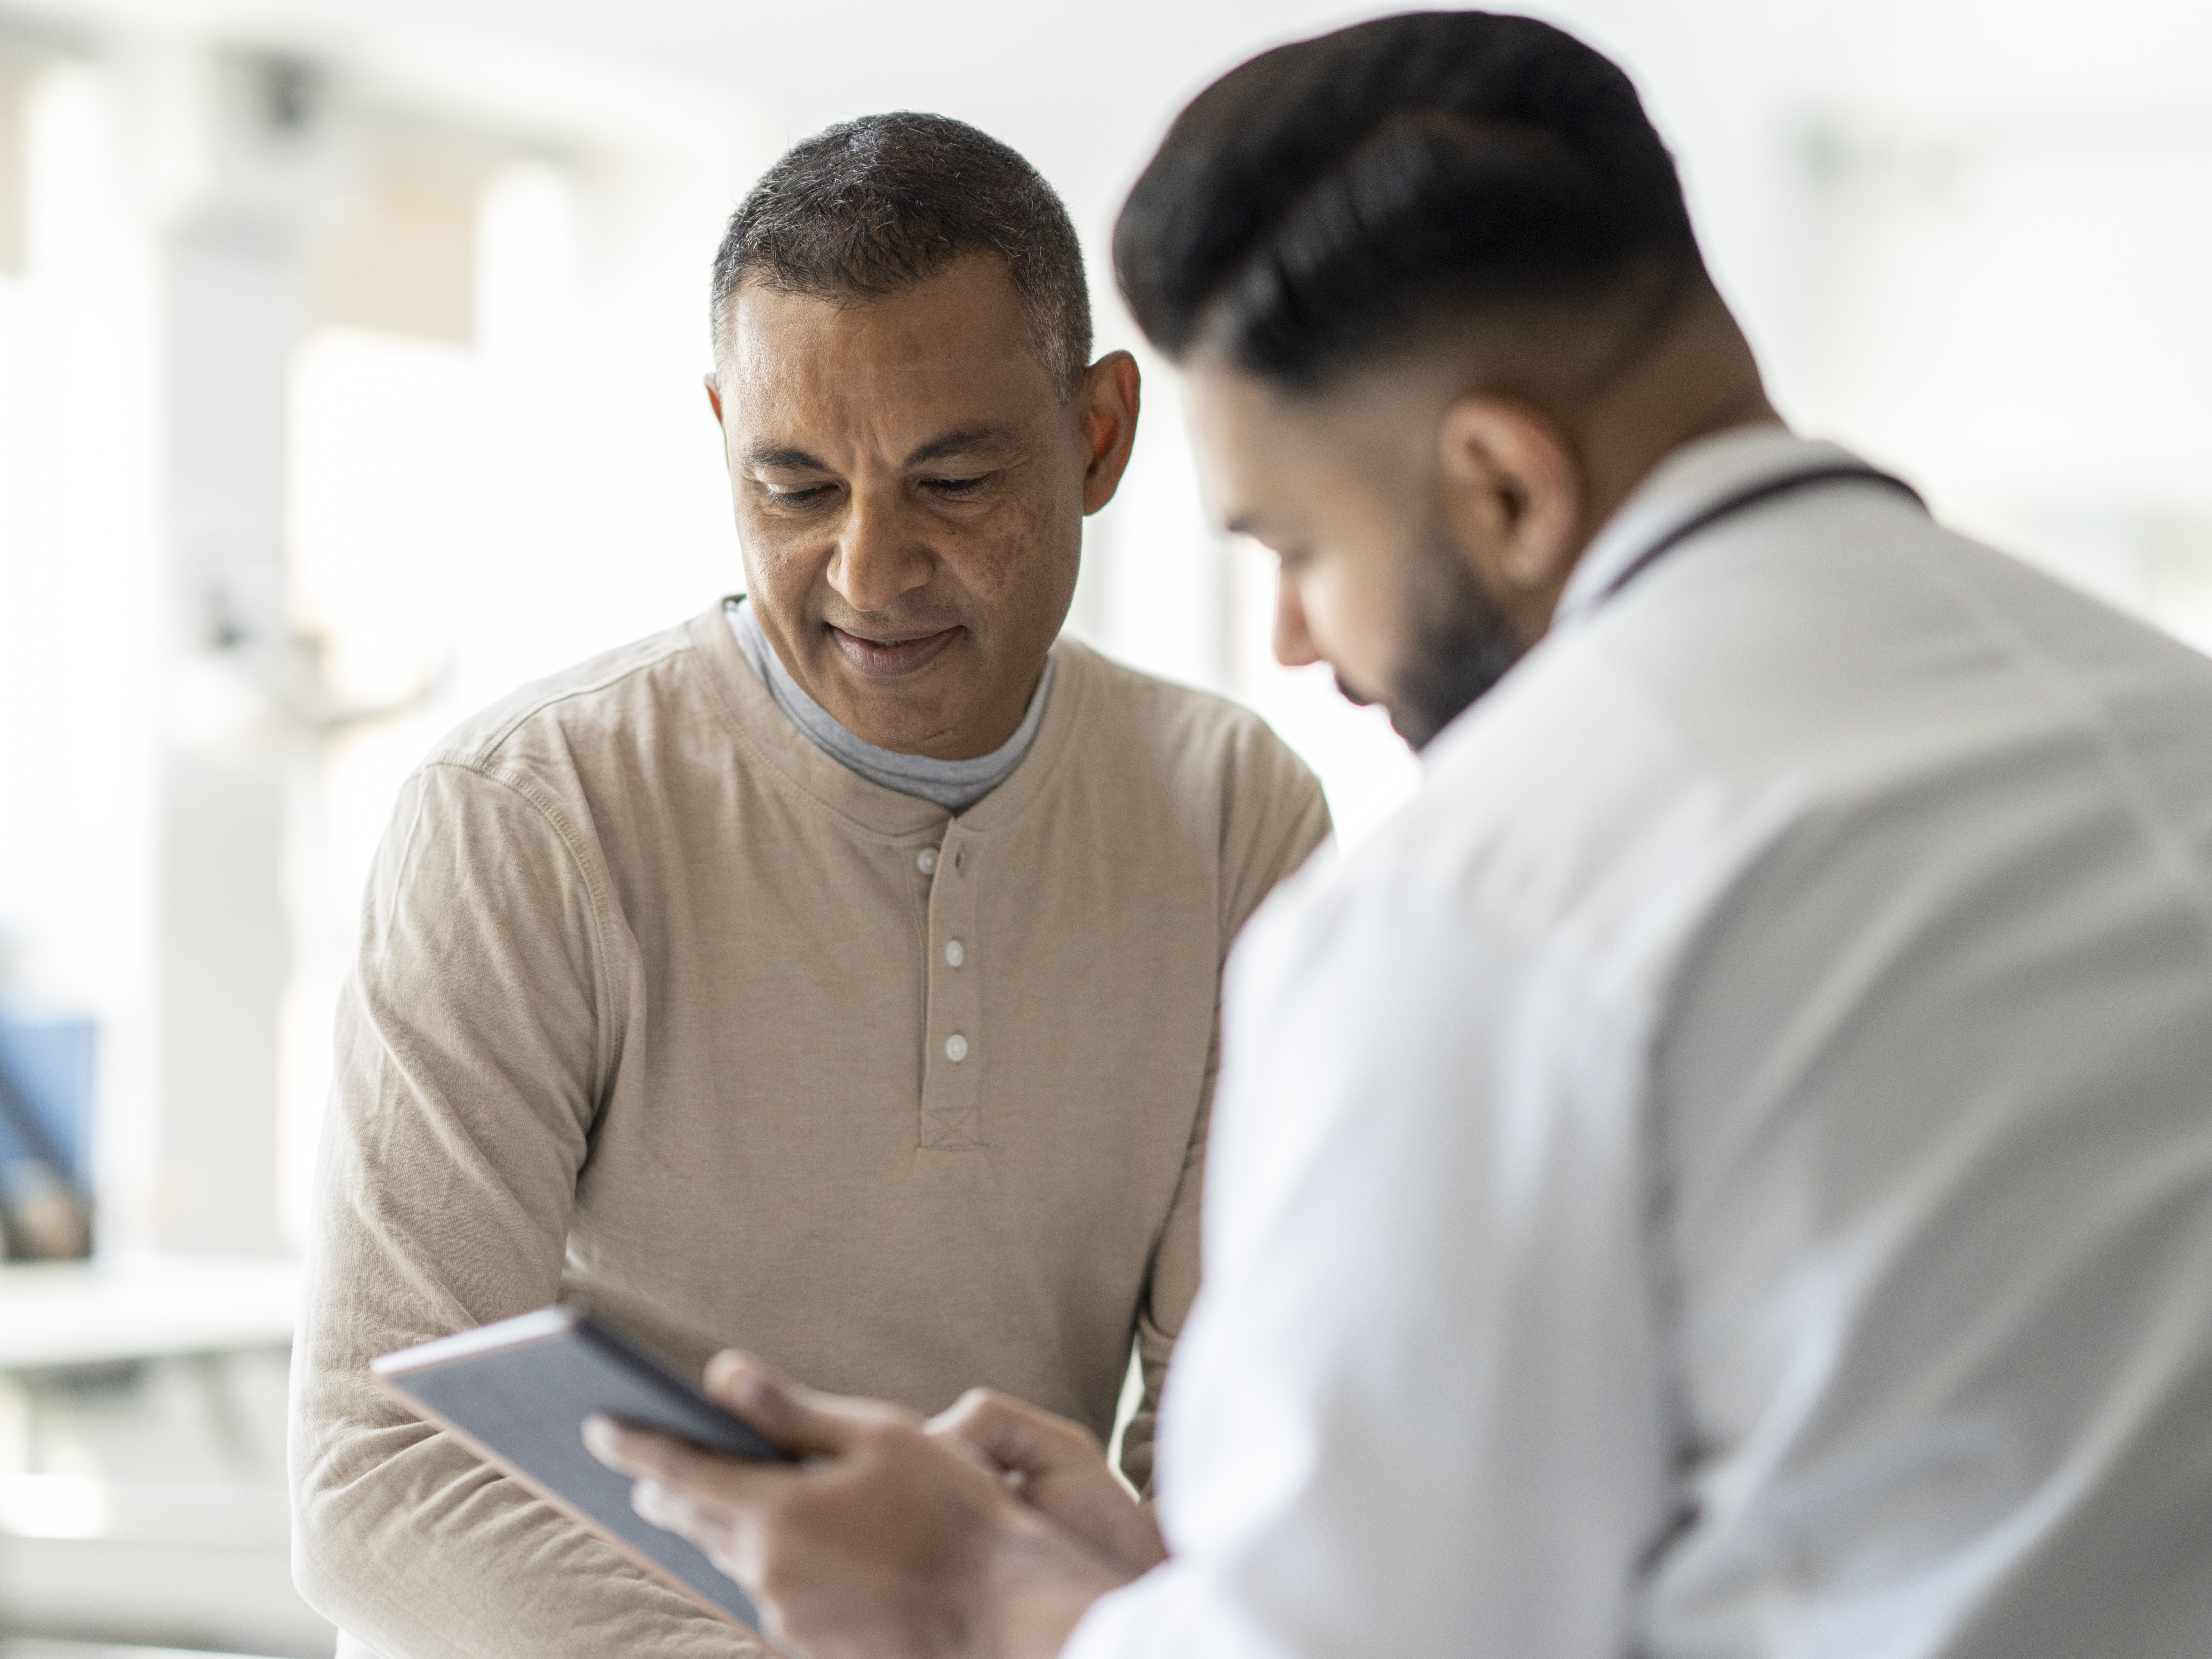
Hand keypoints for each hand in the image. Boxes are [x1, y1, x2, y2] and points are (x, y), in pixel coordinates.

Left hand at [584, 1351, 1136, 1658]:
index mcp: (776, 1511)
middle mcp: (765, 1569)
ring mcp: (784, 1614)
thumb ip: (790, 1409)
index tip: (595, 1423)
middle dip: (664, 1485)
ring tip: (723, 1492)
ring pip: (729, 1556)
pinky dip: (764, 1557)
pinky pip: (767, 1589)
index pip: (677, 1468)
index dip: (632, 1440)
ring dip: (721, 1523)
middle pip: (690, 1520)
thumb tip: (720, 1373)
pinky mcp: (808, 1643)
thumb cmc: (952, 1509)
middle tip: (643, 1459)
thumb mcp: (878, 1435)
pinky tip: (792, 1540)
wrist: (1001, 1607)